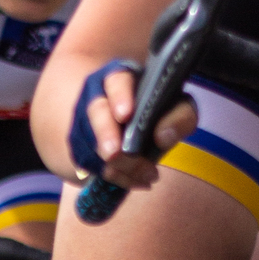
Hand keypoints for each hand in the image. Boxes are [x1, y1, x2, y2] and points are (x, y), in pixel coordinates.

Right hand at [71, 66, 197, 196]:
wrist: (133, 127)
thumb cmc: (158, 111)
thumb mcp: (177, 108)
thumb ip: (180, 117)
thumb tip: (163, 137)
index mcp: (121, 77)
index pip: (117, 80)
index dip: (120, 96)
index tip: (126, 115)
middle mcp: (96, 95)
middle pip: (96, 111)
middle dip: (105, 134)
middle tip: (115, 154)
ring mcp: (82, 120)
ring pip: (89, 142)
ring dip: (114, 164)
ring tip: (144, 177)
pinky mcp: (78, 145)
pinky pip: (88, 163)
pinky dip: (113, 176)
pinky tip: (135, 181)